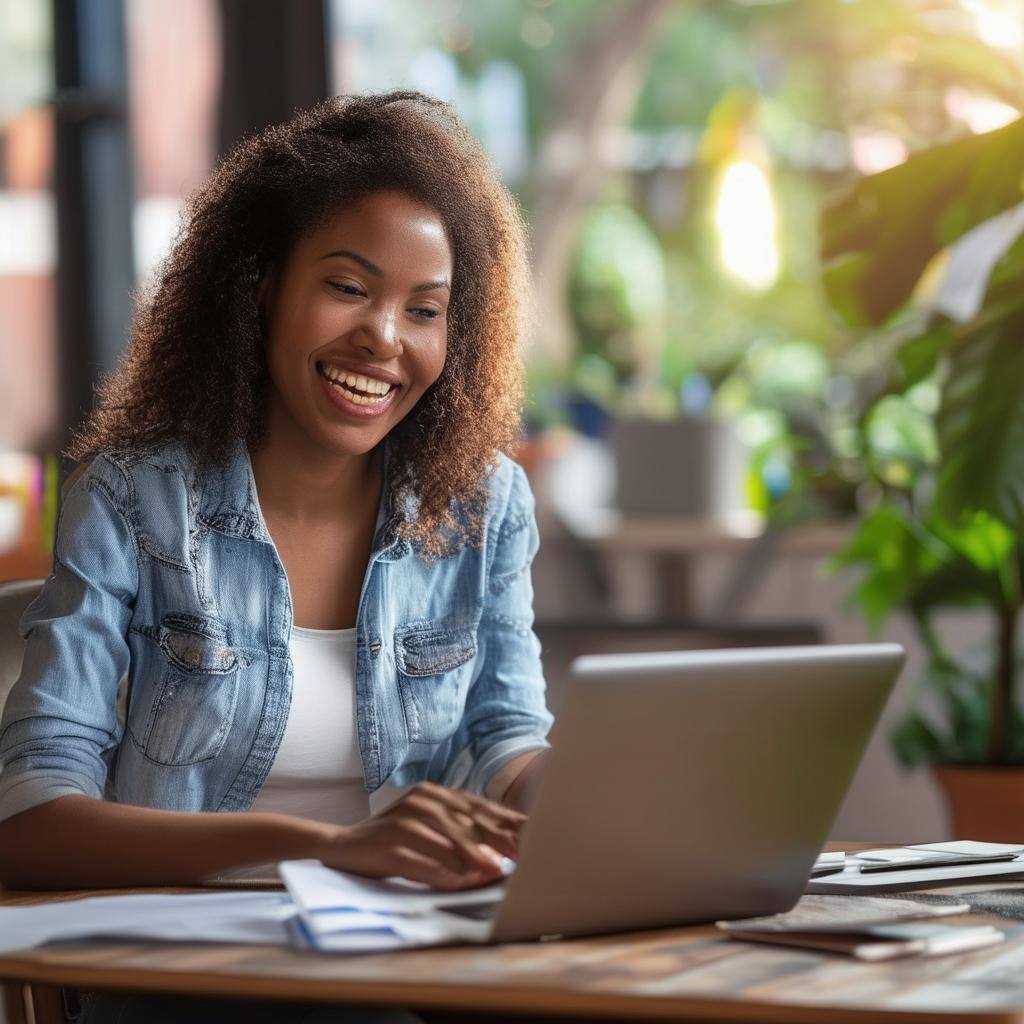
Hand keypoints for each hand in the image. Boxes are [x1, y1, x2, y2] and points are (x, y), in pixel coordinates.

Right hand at [315, 782, 526, 889]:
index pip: (480, 808)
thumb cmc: (394, 839)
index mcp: (436, 794)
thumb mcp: (429, 828)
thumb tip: (499, 854)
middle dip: (499, 841)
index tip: (535, 838)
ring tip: (495, 871)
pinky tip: (456, 882)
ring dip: (473, 858)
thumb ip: (460, 833)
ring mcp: (404, 820)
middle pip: (468, 822)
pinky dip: (439, 872)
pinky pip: (418, 860)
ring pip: (446, 840)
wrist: (342, 844)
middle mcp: (422, 801)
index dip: (508, 824)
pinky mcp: (387, 843)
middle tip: (524, 857)